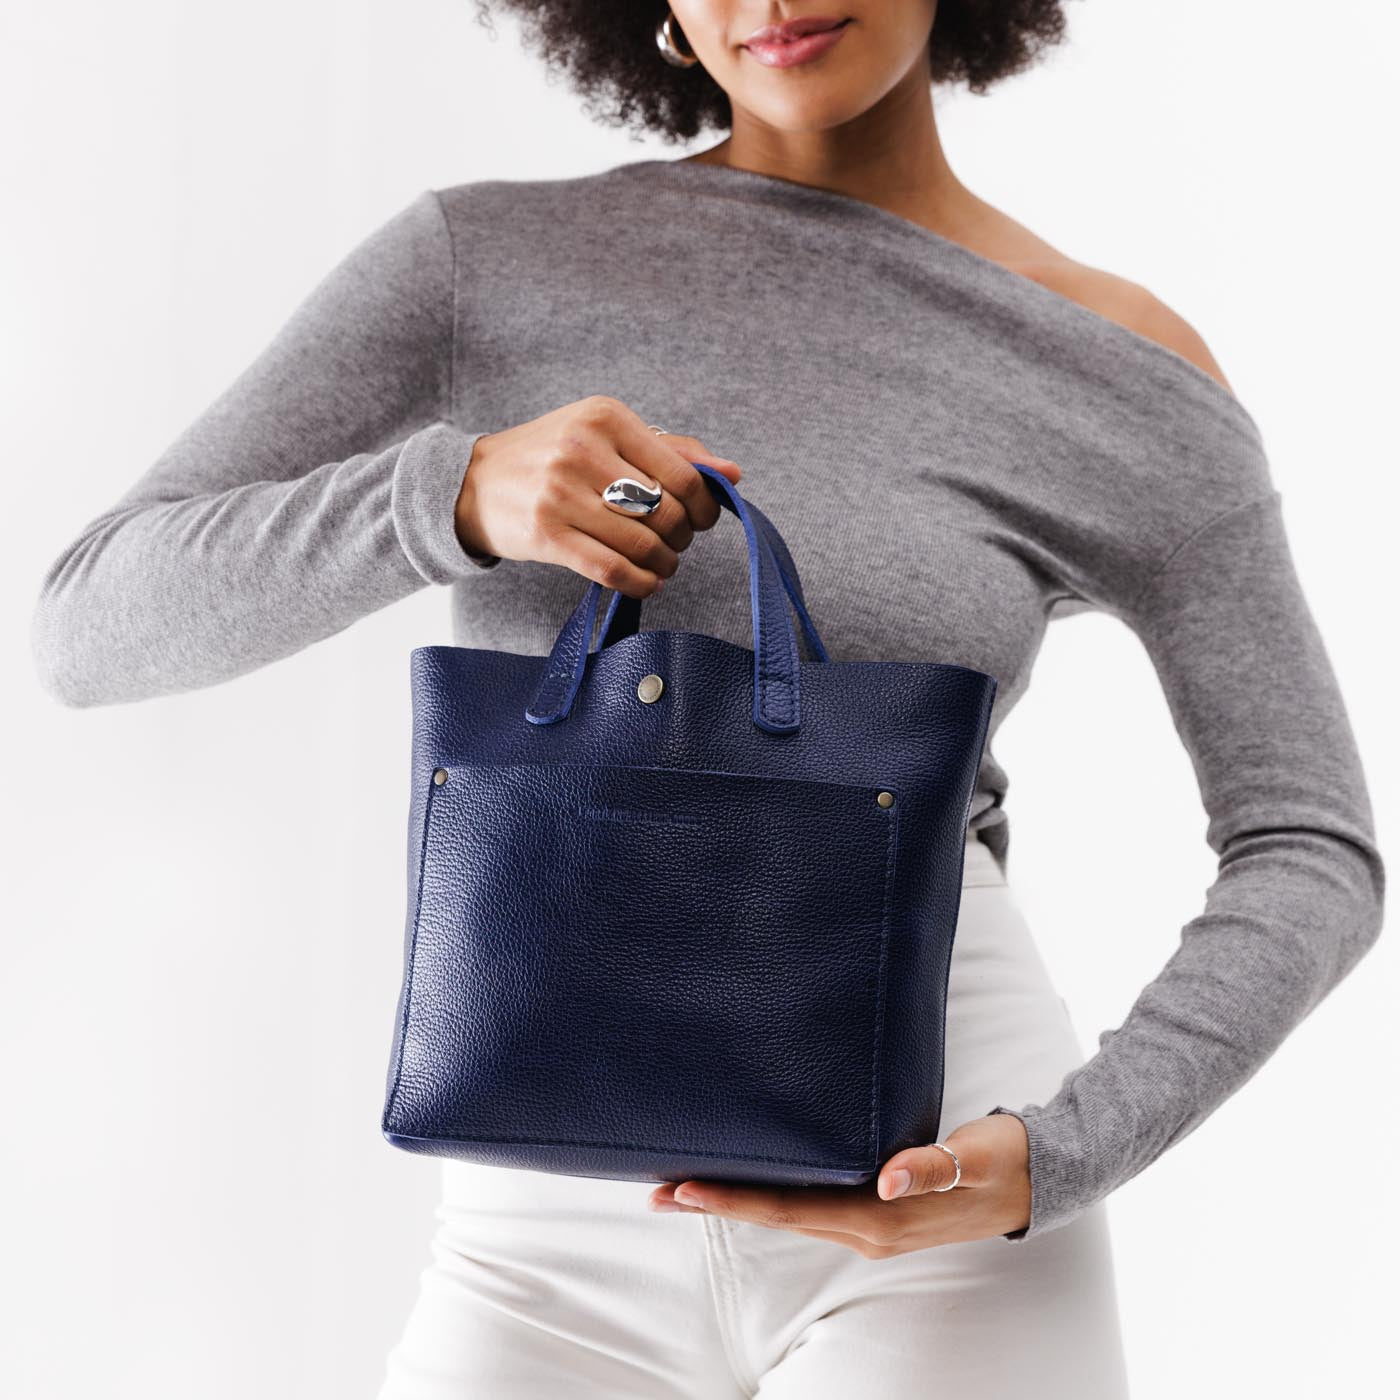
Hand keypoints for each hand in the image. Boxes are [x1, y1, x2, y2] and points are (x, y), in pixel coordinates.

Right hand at [454, 394, 743, 596]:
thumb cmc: (550, 458)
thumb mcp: (604, 435)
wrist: (473, 482)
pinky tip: (646, 582)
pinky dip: (640, 582)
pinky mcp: (546, 534)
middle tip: (675, 544)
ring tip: (661, 564)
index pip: (682, 473)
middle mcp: (583, 449)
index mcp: (606, 417)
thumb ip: (670, 451)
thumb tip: (731, 474)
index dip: (704, 507)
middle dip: (682, 537)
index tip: (701, 520)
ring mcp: (561, 493)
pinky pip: (612, 568)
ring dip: (664, 563)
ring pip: (642, 543)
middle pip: (666, 511)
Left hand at [646, 1112, 1031, 1255]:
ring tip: (688, 1181)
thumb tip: (888, 1179)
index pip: (789, 1211)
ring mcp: (870, 1224)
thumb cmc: (1002, 1157)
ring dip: (740, 1199)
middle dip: (717, 1201)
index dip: (733, 1201)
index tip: (681, 1189)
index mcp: (880, 1219)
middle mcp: (866, 1229)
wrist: (1036, 1176)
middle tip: (656, 1186)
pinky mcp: (877, 1210)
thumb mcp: (973, 1154)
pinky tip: (753, 1179)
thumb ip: (932, 1165)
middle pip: (776, 1216)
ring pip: (790, 1213)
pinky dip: (773, 1194)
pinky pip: (812, 1204)